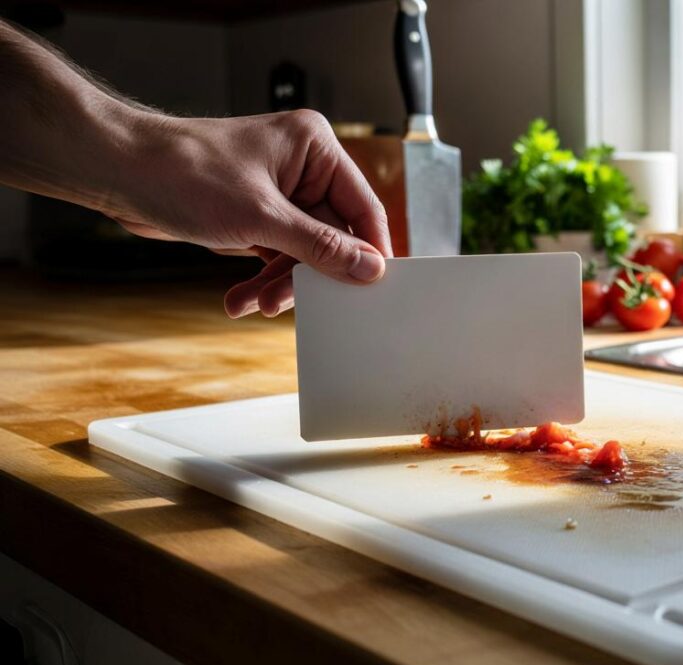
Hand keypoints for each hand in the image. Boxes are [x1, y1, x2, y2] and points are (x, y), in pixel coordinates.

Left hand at [105, 109, 391, 317]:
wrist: (117, 171)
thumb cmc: (181, 172)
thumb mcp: (261, 217)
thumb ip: (321, 246)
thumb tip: (369, 268)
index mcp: (315, 149)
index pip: (363, 207)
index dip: (368, 251)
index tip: (371, 289)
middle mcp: (302, 169)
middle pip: (331, 237)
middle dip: (305, 274)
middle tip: (287, 302)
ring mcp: (279, 193)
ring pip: (302, 252)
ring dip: (277, 283)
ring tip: (252, 303)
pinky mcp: (256, 215)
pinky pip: (275, 255)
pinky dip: (259, 279)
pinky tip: (241, 298)